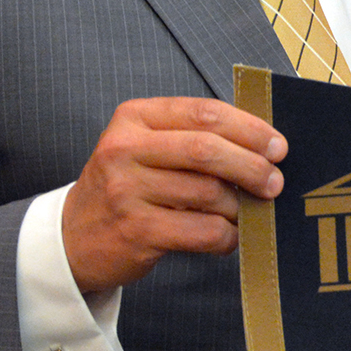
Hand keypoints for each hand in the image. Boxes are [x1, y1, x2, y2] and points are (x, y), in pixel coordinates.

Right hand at [62, 97, 285, 292]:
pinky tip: (228, 237)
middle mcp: (125, 149)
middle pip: (207, 150)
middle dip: (251, 166)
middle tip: (275, 182)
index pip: (203, 113)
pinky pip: (202, 231)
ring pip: (208, 193)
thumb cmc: (126, 187)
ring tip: (244, 213)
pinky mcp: (136, 231)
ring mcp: (127, 191)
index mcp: (134, 118)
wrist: (72, 237)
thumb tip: (262, 147)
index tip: (278, 146)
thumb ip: (192, 137)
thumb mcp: (145, 147)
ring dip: (238, 206)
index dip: (249, 129)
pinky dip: (227, 236)